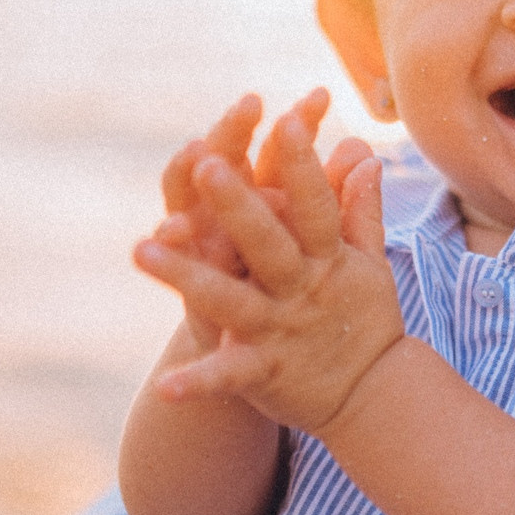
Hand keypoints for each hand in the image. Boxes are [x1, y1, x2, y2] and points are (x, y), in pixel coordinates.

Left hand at [136, 101, 397, 433]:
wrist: (373, 396)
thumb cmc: (365, 320)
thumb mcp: (369, 266)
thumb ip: (362, 212)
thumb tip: (367, 156)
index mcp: (328, 259)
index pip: (315, 202)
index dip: (302, 162)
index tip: (290, 117)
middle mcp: (301, 290)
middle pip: (267, 241)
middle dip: (238, 203)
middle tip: (210, 163)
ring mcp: (279, 330)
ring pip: (229, 298)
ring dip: (185, 276)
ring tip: (141, 249)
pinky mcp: (263, 372)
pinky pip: (226, 375)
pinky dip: (198, 382)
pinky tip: (166, 386)